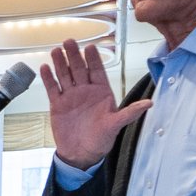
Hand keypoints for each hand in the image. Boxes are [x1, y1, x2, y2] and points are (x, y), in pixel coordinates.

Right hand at [40, 38, 150, 169]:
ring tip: (56, 50)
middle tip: (69, 41)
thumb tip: (150, 104)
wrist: (80, 154)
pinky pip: (53, 88)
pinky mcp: (58, 104)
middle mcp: (86, 91)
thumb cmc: (101, 140)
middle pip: (79, 69)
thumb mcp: (116, 125)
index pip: (98, 71)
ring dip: (60, 63)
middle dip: (74, 55)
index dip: (94, 59)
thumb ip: (130, 113)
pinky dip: (48, 79)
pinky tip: (45, 68)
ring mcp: (71, 96)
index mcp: (102, 92)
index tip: (90, 48)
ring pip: (65, 75)